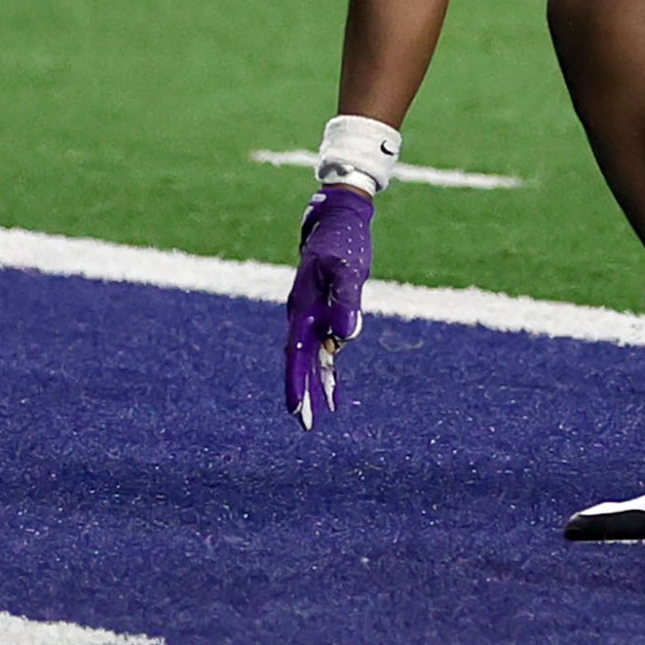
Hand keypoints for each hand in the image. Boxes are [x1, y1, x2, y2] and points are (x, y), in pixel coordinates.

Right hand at [283, 185, 372, 428]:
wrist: (339, 219)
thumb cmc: (343, 241)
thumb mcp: (348, 269)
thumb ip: (347, 301)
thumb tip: (344, 338)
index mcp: (302, 306)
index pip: (296, 352)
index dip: (296, 381)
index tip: (295, 408)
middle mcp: (302, 313)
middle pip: (300, 361)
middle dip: (303, 392)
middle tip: (306, 425)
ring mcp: (311, 313)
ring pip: (312, 356)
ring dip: (316, 382)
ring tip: (322, 412)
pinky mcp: (324, 310)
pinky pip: (323, 344)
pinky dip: (327, 365)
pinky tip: (333, 386)